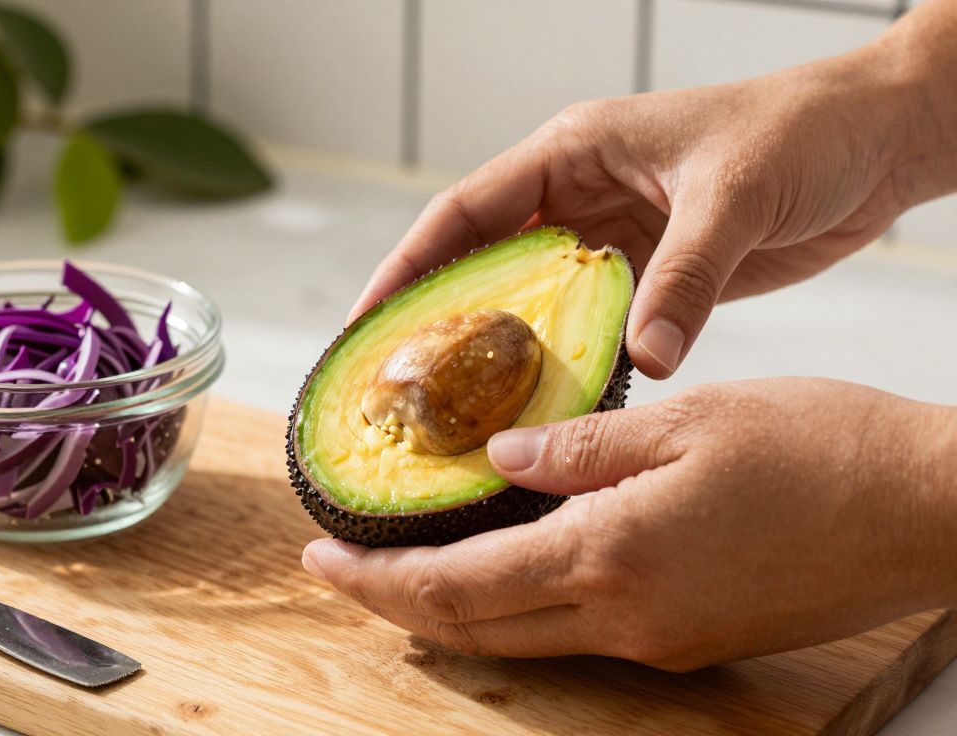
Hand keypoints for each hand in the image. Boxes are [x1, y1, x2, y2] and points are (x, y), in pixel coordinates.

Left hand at [301, 379, 956, 669]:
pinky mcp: (691, 639)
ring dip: (453, 609)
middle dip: (395, 603)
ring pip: (522, 638)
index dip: (375, 579)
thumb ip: (578, 448)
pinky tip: (505, 562)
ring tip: (400, 566)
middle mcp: (626, 617)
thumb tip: (496, 460)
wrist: (929, 510)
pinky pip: (577, 632)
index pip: (456, 587)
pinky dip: (519, 604)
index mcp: (611, 556)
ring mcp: (660, 639)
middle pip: (476, 628)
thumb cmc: (822, 451)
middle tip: (338, 568)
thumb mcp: (687, 422)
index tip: (318, 557)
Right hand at [349, 5, 956, 378]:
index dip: (410, 265)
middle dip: (439, 319)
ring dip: (499, 350)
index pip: (466, 211)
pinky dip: (565, 362)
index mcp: (573, 151)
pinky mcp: (651, 275)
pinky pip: (590, 325)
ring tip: (457, 411)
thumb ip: (684, 278)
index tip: (369, 320)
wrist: (876, 141)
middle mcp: (579, 196)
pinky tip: (543, 405)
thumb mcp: (732, 197)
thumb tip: (647, 357)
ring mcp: (612, 239)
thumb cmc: (801, 132)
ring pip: (533, 301)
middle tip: (400, 386)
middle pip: (484, 262)